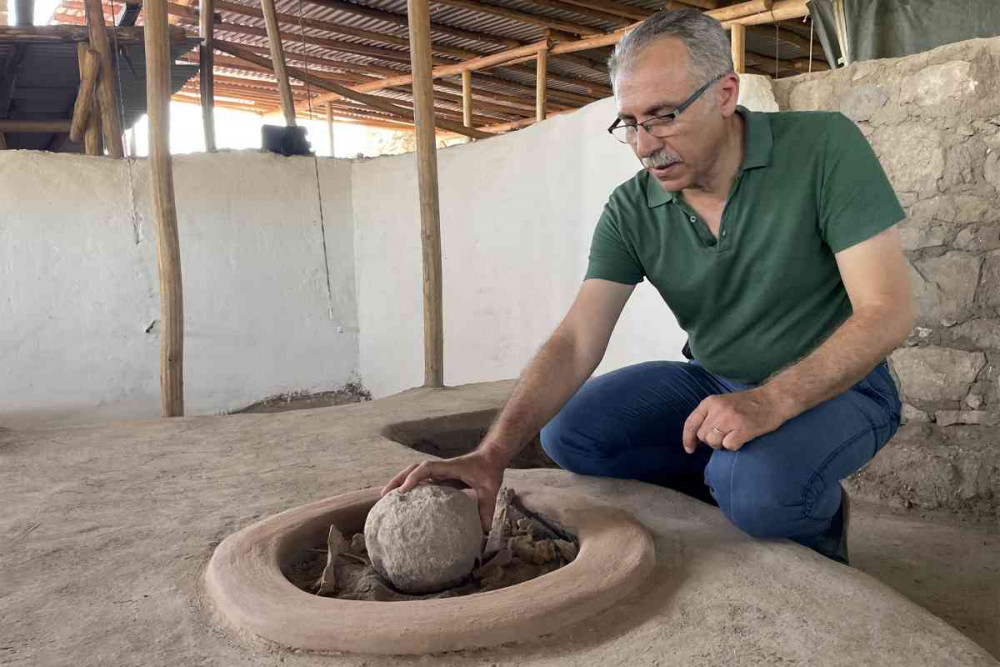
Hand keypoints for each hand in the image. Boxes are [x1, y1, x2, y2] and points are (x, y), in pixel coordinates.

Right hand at [381, 449, 505, 530]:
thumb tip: (485, 529)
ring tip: (386, 498)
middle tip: (384, 496)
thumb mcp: (490, 488)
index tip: (403, 491)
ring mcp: (438, 472)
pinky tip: (403, 501)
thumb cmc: (489, 470)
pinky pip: (421, 481)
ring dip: (399, 482)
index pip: (425, 468)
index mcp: (449, 467)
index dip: (413, 478)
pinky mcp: (440, 477)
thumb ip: (487, 507)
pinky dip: (409, 487)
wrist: (490, 457)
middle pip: (412, 469)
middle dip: (397, 480)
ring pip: (413, 473)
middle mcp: (440, 468)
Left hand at [682, 388, 794, 453]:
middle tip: (725, 434)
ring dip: (722, 444)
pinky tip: (742, 437)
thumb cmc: (747, 404)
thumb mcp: (722, 403)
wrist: (773, 400)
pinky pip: (729, 446)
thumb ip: (708, 417)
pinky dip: (734, 446)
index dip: (687, 438)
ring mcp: (730, 419)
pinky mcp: (743, 429)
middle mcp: (718, 409)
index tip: (690, 449)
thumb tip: (695, 440)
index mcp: (710, 401)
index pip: (691, 423)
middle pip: (702, 436)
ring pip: (714, 442)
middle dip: (711, 441)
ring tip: (733, 434)